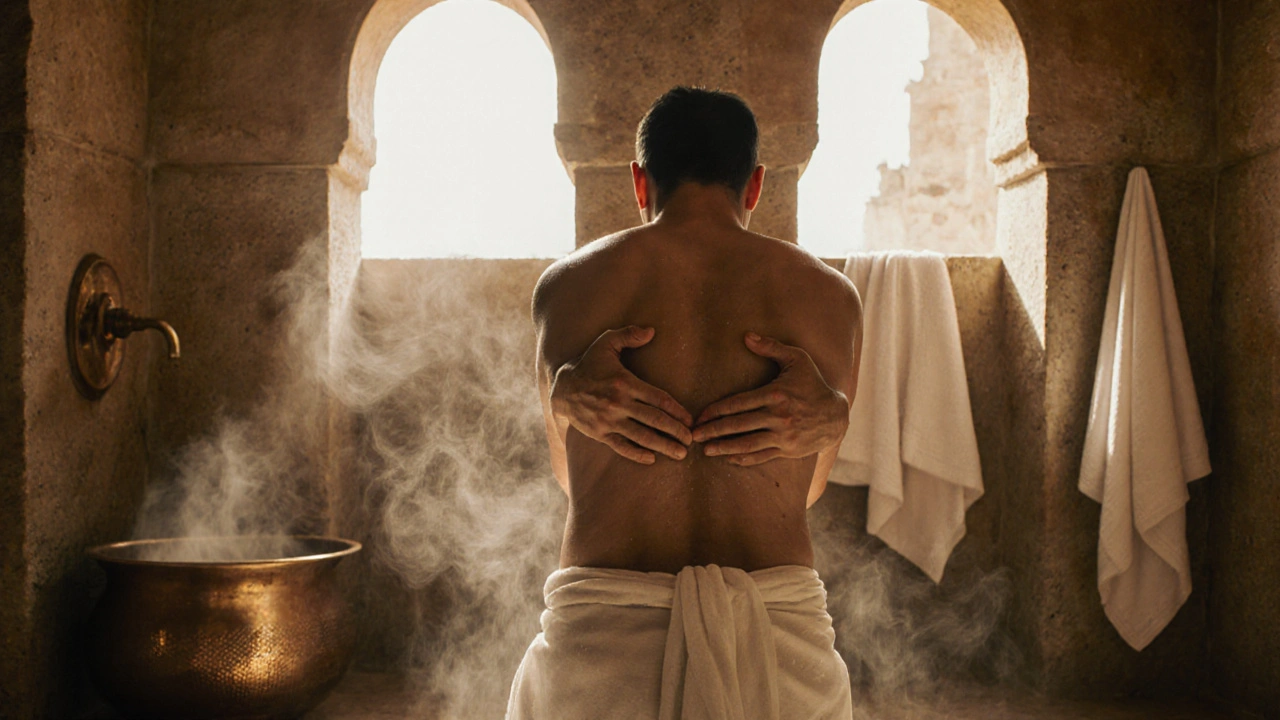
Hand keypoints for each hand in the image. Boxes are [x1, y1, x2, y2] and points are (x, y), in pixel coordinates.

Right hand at [550, 326, 693, 463]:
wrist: (561, 388)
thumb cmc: (588, 364)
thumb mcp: (606, 343)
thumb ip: (628, 335)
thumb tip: (651, 331)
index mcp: (625, 382)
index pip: (658, 398)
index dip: (677, 411)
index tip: (690, 420)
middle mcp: (618, 403)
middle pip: (654, 420)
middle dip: (676, 431)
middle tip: (691, 439)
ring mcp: (609, 421)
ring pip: (642, 436)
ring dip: (663, 446)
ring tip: (680, 453)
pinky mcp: (600, 433)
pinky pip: (621, 446)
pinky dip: (637, 454)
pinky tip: (651, 458)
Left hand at [691, 332, 848, 465]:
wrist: (836, 416)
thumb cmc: (813, 383)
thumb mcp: (797, 359)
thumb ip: (771, 347)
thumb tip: (747, 336)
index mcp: (776, 394)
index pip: (738, 403)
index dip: (715, 411)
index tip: (700, 416)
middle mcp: (778, 416)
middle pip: (738, 425)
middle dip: (713, 431)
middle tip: (692, 435)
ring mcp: (783, 436)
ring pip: (747, 444)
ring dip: (724, 448)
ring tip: (706, 450)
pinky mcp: (787, 450)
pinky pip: (761, 456)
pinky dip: (743, 459)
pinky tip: (728, 458)